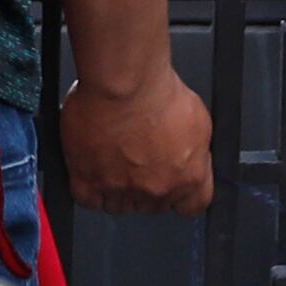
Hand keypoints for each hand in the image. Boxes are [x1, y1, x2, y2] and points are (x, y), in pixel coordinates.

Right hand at [55, 67, 213, 215]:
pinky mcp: (88, 178)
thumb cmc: (157, 90)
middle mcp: (156, 189)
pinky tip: (91, 171)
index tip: (170, 180)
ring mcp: (121, 187)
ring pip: (118, 206)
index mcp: (188, 177)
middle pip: (151, 205)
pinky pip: (87, 199)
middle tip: (136, 158)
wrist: (124, 80)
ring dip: (116, 189)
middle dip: (144, 186)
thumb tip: (188, 153)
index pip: (190, 206)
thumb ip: (195, 149)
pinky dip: (88, 189)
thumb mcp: (198, 119)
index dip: (178, 193)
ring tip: (112, 160)